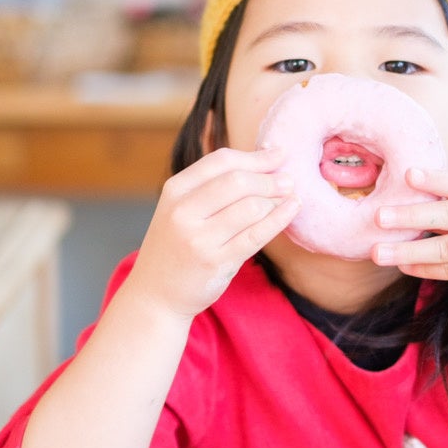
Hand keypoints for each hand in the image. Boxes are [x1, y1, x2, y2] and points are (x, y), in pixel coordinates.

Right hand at [124, 147, 298, 322]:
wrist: (155, 294)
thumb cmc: (176, 246)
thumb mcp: (180, 208)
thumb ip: (213, 184)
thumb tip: (265, 157)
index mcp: (175, 190)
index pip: (221, 161)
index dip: (255, 156)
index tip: (279, 153)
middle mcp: (183, 211)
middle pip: (238, 182)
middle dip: (269, 179)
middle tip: (288, 180)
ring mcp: (199, 238)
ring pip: (251, 208)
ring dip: (277, 200)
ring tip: (289, 197)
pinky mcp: (216, 262)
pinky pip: (256, 235)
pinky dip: (279, 219)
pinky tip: (292, 210)